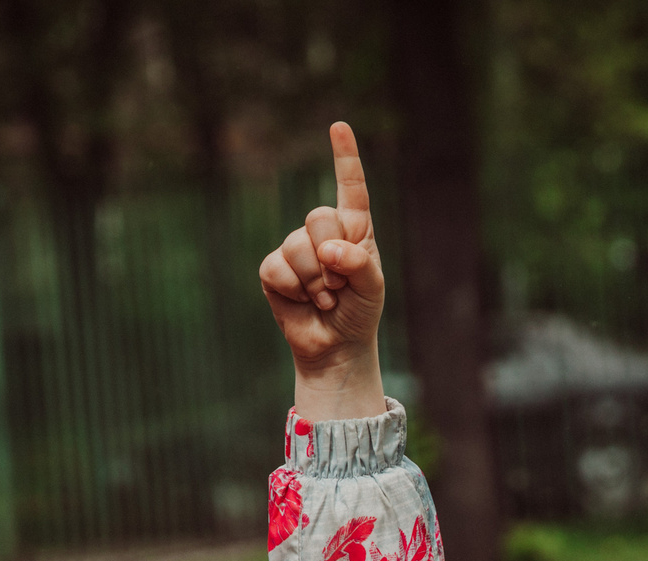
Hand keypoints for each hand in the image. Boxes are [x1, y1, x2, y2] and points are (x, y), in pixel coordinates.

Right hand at [259, 121, 386, 420]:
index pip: (350, 187)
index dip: (344, 157)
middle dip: (331, 255)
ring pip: (296, 245)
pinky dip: (295, 289)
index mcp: (354, 228)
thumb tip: (329, 250)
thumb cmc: (360, 312)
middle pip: (318, 217)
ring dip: (315, 280)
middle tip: (340, 286)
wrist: (336, 346)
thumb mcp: (373, 287)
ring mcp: (295, 248)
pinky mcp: (274, 270)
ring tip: (325, 299)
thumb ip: (359, 263)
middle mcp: (323, 232)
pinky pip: (278, 268)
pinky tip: (305, 301)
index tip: (339, 126)